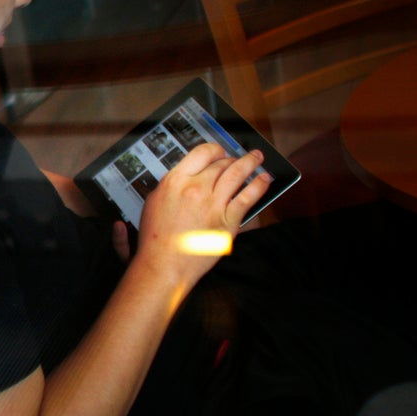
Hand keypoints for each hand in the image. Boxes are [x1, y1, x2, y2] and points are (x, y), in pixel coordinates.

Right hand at [132, 144, 269, 290]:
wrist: (164, 265)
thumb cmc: (155, 240)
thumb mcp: (152, 203)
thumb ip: (169, 186)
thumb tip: (182, 178)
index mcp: (175, 181)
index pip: (201, 153)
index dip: (215, 150)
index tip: (220, 152)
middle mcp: (195, 188)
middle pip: (220, 164)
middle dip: (232, 159)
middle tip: (238, 159)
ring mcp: (213, 204)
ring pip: (236, 174)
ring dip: (250, 163)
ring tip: (257, 158)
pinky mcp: (227, 221)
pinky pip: (247, 197)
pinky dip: (258, 185)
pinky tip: (264, 179)